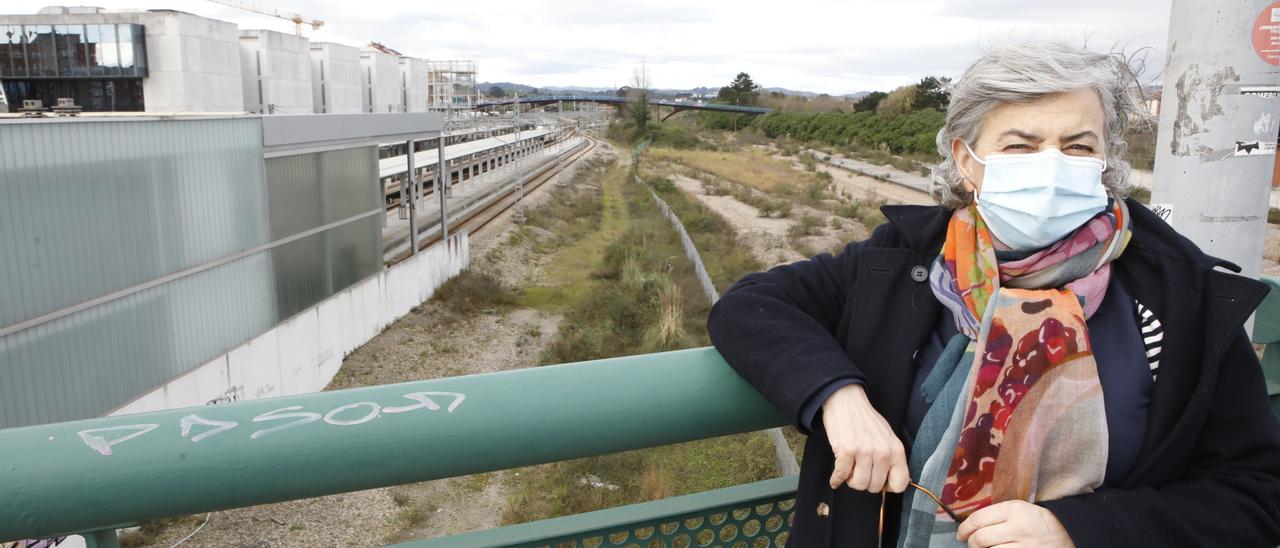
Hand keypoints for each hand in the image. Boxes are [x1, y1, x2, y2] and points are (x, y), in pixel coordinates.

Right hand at [820, 384, 908, 492]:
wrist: (846, 401)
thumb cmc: (866, 420)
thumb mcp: (888, 437)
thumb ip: (893, 458)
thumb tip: (897, 482)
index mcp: (896, 450)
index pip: (900, 484)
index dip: (887, 487)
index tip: (879, 482)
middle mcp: (883, 453)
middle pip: (875, 487)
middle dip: (865, 482)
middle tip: (859, 471)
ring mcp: (864, 452)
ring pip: (859, 484)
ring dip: (851, 480)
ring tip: (850, 470)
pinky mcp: (846, 451)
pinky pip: (841, 476)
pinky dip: (836, 479)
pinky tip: (836, 477)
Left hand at [956, 500, 1073, 547]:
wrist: (1068, 534)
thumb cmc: (1037, 522)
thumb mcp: (1018, 510)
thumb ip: (996, 515)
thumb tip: (968, 527)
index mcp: (1014, 510)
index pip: (978, 519)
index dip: (964, 529)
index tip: (961, 534)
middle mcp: (1019, 527)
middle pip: (980, 539)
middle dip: (971, 544)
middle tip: (972, 544)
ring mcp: (1025, 547)